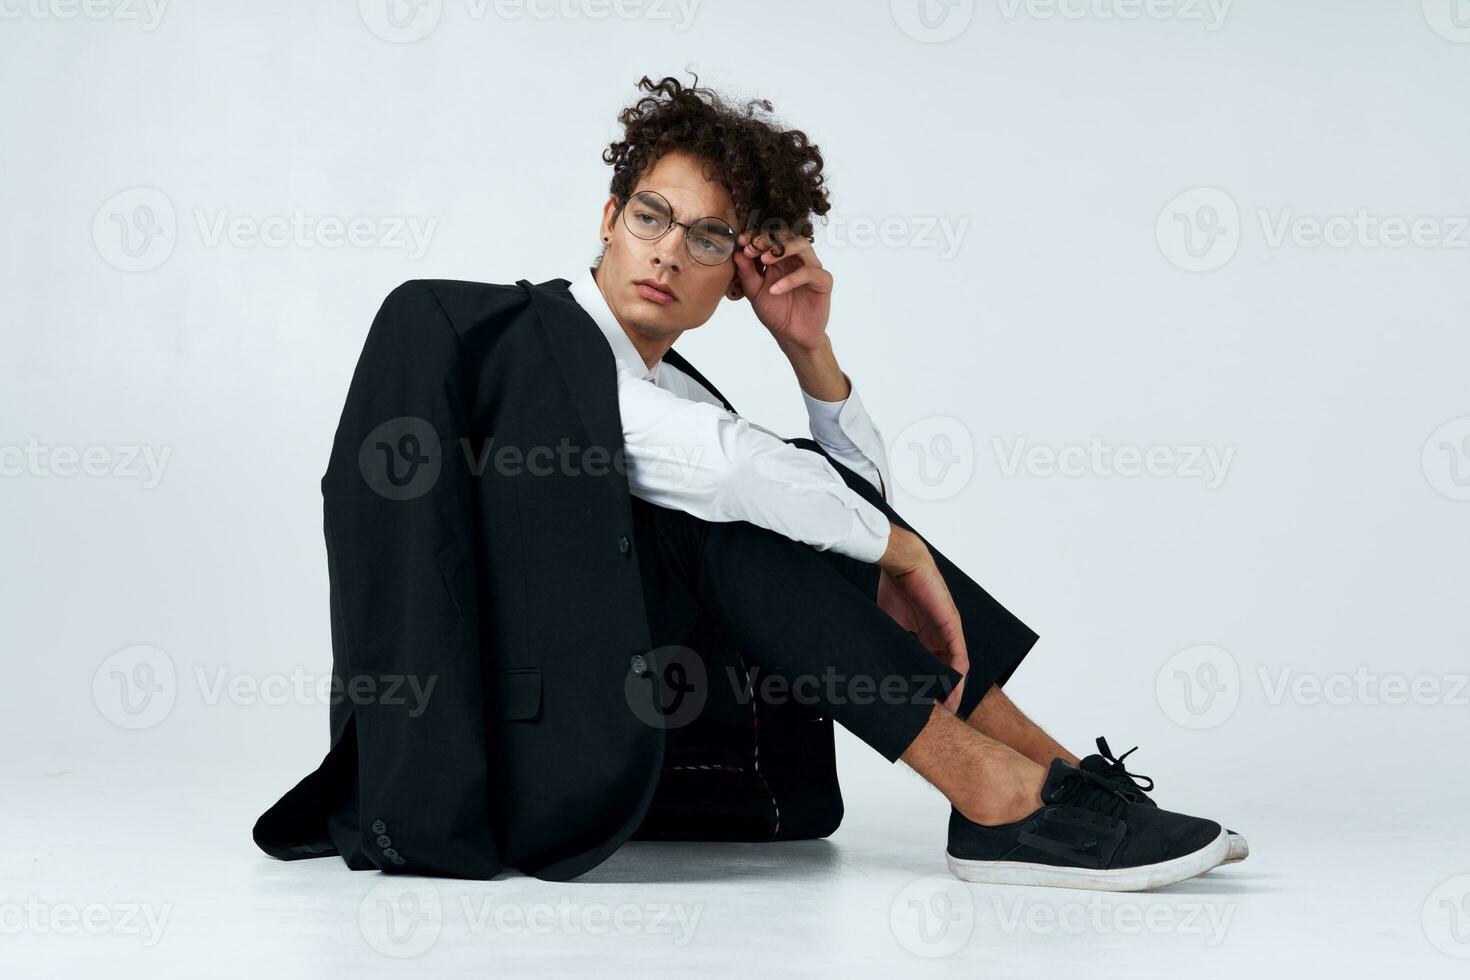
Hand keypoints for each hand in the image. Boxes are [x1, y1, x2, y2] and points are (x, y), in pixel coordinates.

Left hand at [731, 229, 831, 352]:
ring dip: (782, 249)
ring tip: (764, 260)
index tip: (740, 241)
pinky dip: (791, 279)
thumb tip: (737, 253)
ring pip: (801, 245)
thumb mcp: (754, 292)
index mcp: (778, 258)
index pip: (769, 238)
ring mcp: (811, 267)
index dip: (755, 237)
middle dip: (767, 238)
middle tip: (751, 247)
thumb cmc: (775, 312)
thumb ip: (747, 273)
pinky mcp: (823, 281)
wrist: (791, 336)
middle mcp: (795, 258)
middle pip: (786, 235)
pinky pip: (809, 272)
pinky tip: (775, 290)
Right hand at [876, 528, 968, 711]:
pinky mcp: (952, 625)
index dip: (932, 684)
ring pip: (957, 667)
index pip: (935, 665)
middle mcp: (943, 634)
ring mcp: (950, 630)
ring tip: (947, 708)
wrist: (903, 563)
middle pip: (948, 669)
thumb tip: (881, 663)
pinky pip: (959, 655)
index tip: (925, 704)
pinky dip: (957, 675)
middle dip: (944, 692)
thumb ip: (894, 642)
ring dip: (954, 689)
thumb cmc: (896, 588)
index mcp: (928, 634)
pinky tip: (952, 690)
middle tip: (939, 714)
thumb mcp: (892, 624)